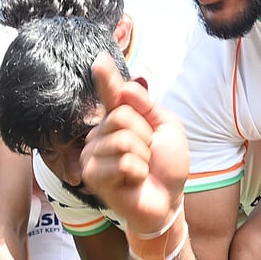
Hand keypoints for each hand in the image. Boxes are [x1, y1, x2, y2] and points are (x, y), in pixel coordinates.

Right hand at [81, 53, 188, 234]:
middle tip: (147, 155)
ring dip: (143, 157)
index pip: (111, 93)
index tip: (100, 59)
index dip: (106, 77)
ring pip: (123, 139)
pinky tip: (134, 181)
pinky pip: (123, 161)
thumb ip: (148, 107)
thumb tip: (126, 87)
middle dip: (145, 136)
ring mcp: (93, 154)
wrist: (167, 200)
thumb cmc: (167, 166)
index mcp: (119, 119)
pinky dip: (138, 171)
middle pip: (122, 116)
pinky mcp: (92, 174)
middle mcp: (101, 132)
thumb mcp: (168, 129)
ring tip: (141, 169)